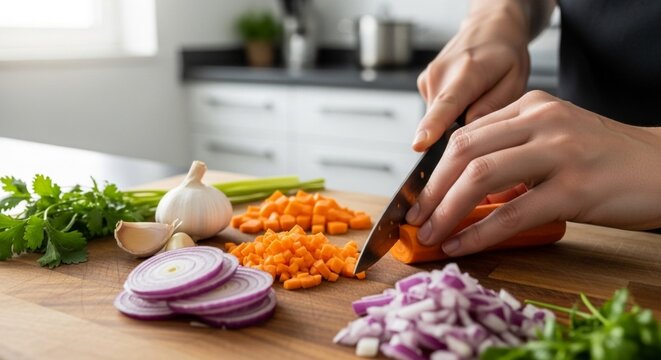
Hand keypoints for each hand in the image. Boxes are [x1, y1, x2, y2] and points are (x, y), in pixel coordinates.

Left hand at [405, 90, 660, 255]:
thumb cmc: (607, 160)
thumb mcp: (555, 142)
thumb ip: (512, 155)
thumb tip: (465, 192)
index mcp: (531, 107)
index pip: (465, 136)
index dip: (433, 171)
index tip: (418, 197)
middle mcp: (542, 121)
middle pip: (464, 152)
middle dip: (431, 190)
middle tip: (415, 218)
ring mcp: (559, 152)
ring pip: (480, 178)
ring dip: (446, 211)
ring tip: (430, 235)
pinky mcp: (575, 188)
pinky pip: (512, 213)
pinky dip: (479, 232)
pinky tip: (461, 245)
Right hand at [413, 3, 530, 151]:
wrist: (489, 27)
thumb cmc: (505, 55)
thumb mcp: (515, 80)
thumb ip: (492, 108)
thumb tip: (468, 133)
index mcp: (468, 71)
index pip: (446, 104)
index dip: (432, 126)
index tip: (418, 145)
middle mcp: (441, 73)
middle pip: (442, 121)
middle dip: (459, 132)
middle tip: (484, 115)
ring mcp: (428, 78)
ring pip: (438, 118)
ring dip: (456, 119)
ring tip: (476, 97)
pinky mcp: (424, 84)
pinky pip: (436, 111)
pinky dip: (451, 111)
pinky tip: (466, 95)